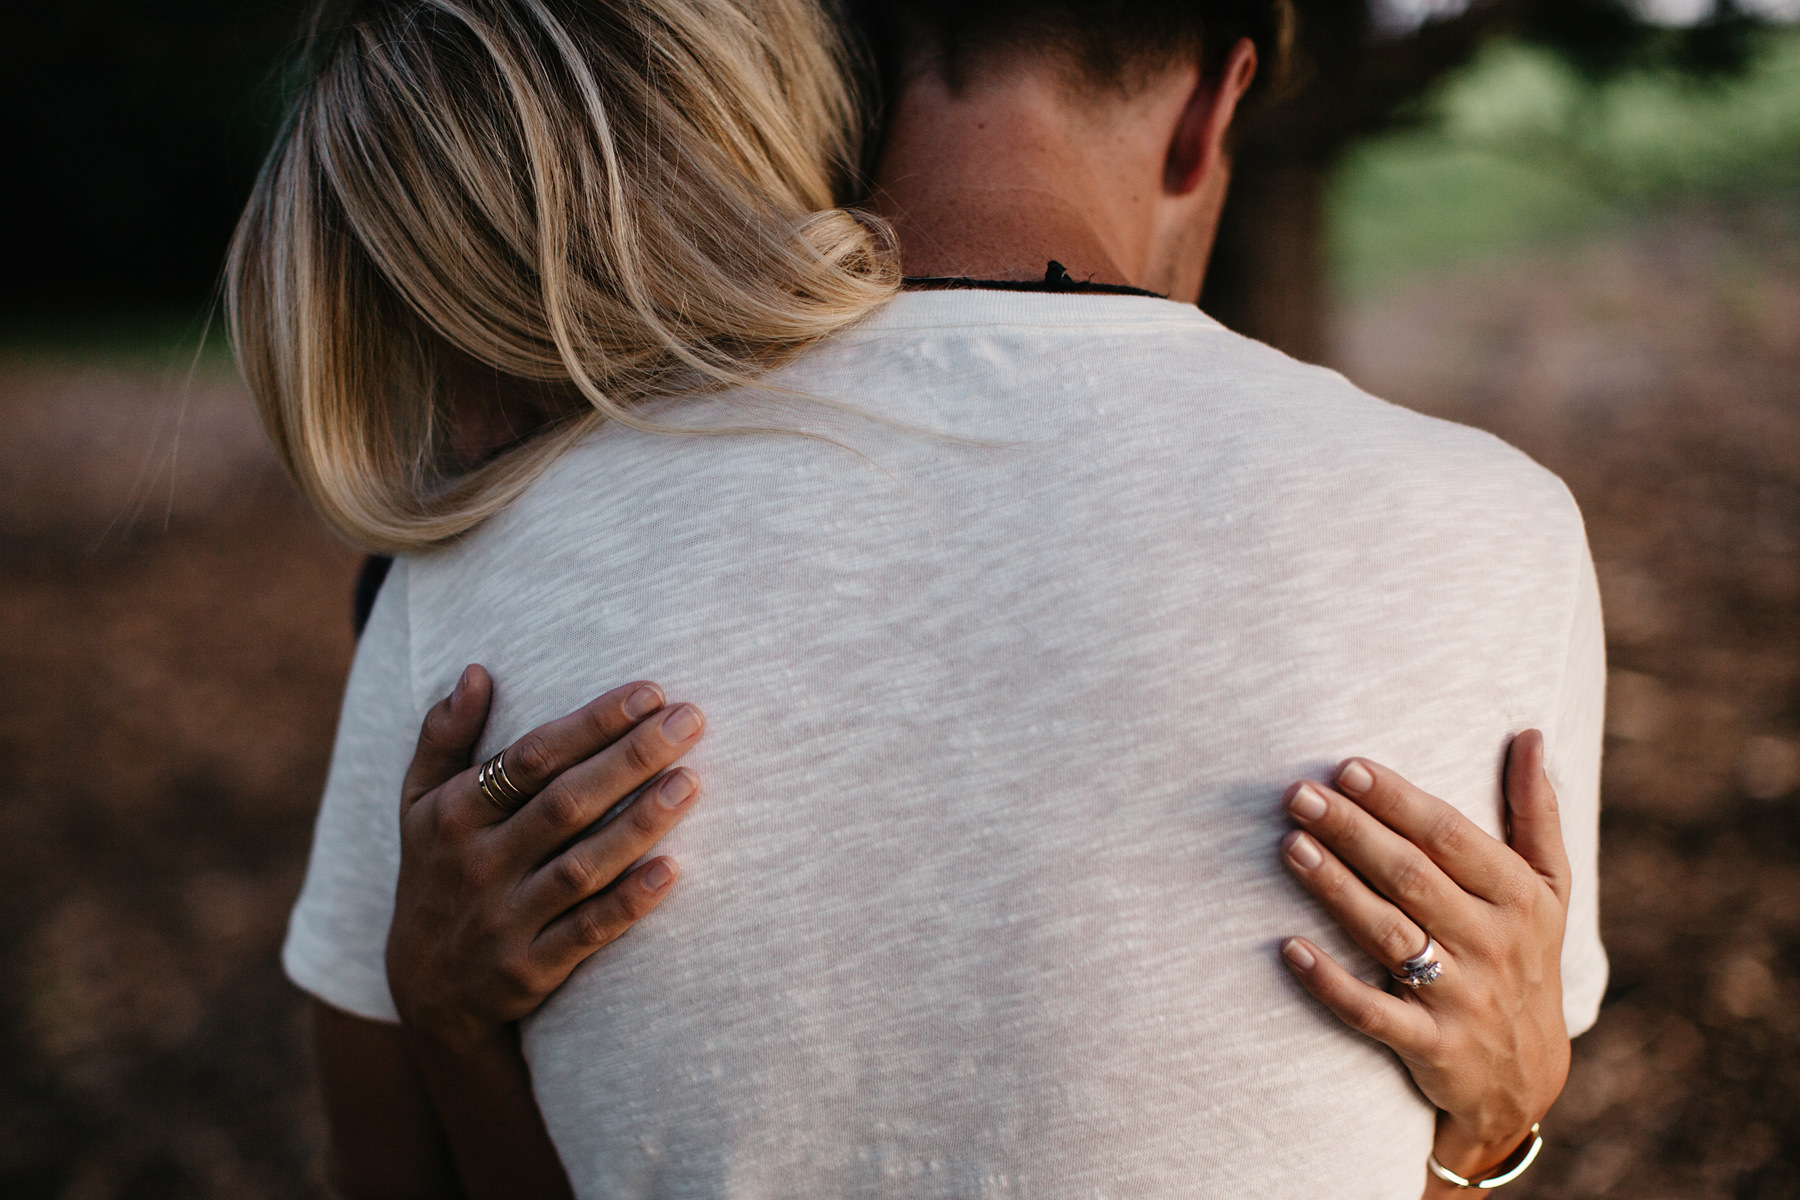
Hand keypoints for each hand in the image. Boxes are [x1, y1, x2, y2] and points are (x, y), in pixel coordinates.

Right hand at [385, 665, 706, 1053]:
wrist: (424, 991)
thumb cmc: (437, 872)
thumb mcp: (420, 804)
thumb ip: (444, 736)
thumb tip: (476, 671)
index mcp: (456, 813)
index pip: (533, 757)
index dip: (593, 723)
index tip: (650, 692)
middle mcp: (478, 863)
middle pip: (566, 803)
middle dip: (631, 758)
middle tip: (691, 720)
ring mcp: (503, 919)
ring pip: (582, 866)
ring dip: (639, 823)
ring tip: (691, 781)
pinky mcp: (529, 970)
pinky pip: (586, 932)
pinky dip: (629, 903)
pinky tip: (674, 870)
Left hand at [1276, 731, 1570, 1187]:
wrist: (1525, 1078)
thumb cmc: (1523, 957)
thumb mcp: (1546, 890)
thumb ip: (1535, 812)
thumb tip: (1528, 733)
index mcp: (1520, 898)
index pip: (1452, 838)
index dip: (1399, 802)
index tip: (1348, 767)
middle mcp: (1493, 944)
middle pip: (1412, 878)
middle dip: (1353, 832)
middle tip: (1298, 794)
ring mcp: (1462, 998)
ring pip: (1389, 935)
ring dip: (1336, 889)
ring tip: (1289, 846)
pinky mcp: (1431, 1047)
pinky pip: (1372, 1013)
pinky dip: (1331, 983)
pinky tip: (1288, 948)